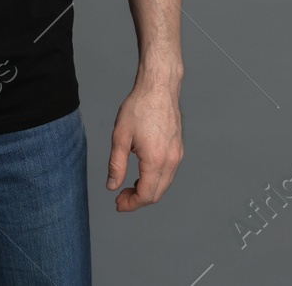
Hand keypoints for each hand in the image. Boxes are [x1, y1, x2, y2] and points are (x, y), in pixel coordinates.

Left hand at [106, 80, 183, 211]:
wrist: (159, 87)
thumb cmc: (139, 107)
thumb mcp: (120, 137)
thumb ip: (116, 165)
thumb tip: (112, 186)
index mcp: (156, 160)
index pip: (146, 195)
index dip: (131, 204)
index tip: (118, 203)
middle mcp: (171, 161)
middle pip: (157, 194)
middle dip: (138, 200)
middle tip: (121, 198)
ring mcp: (177, 155)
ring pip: (165, 185)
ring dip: (148, 191)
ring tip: (129, 187)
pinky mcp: (179, 149)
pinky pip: (169, 173)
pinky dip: (156, 180)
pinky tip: (142, 174)